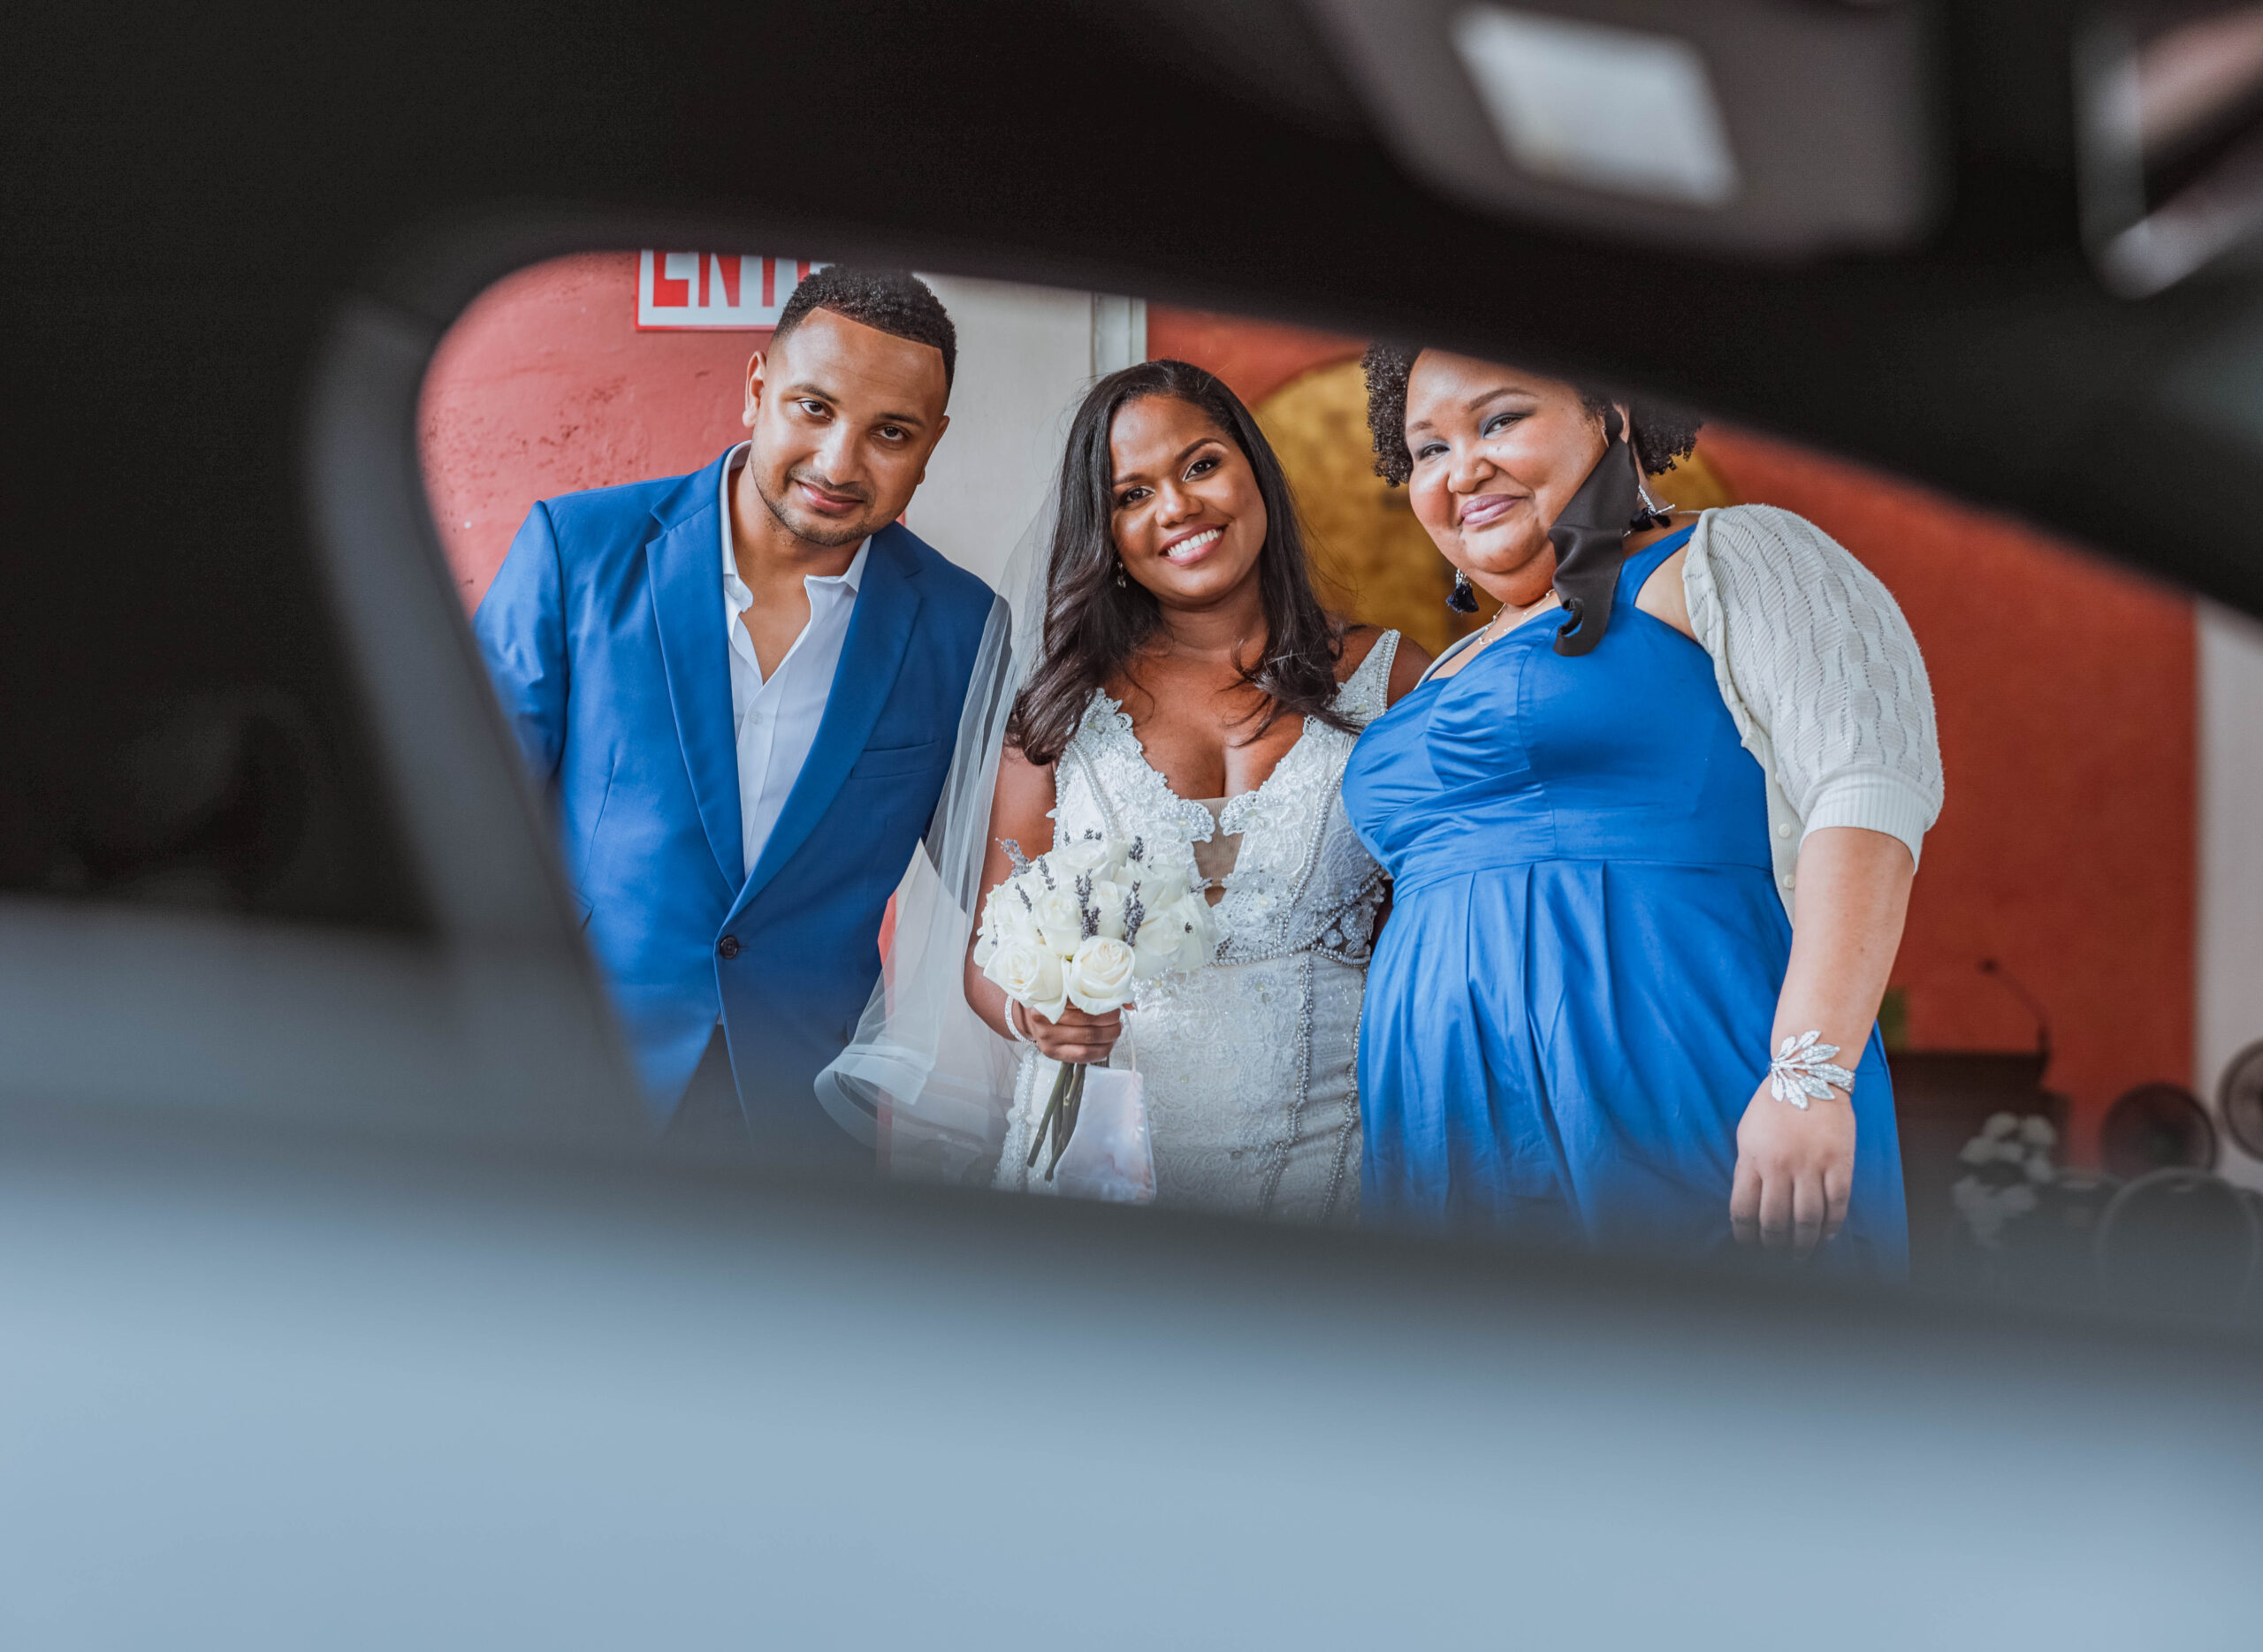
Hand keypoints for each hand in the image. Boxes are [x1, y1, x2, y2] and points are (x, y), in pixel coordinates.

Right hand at [1017, 1000, 1126, 1065]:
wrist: (1031, 1019)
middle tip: (1117, 1016)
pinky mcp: (1053, 1054)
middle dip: (1111, 1019)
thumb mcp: (1068, 989)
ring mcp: (1048, 1038)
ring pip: (1089, 1039)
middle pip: (1088, 1020)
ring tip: (1116, 1029)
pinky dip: (1102, 1050)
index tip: (1114, 1002)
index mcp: (1049, 997)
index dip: (1104, 1002)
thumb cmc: (1055, 1001)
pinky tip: (1108, 1043)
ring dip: (1110, 1035)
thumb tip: (1129, 1003)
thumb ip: (1094, 991)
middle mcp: (1045, 1019)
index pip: (1082, 999)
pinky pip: (1084, 1055)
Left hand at [1730, 1079, 1854, 1256]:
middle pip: (1775, 1222)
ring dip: (1804, 1244)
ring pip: (1807, 1220)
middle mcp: (1780, 1166)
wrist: (1809, 1075)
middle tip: (1777, 1259)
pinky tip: (1827, 1237)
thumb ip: (1749, 1169)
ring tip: (1802, 1255)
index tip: (1749, 1248)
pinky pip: (1837, 1205)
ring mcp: (1811, 1166)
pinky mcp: (1839, 1163)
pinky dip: (1832, 1227)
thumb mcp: (1747, 1135)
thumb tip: (1750, 1208)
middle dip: (1774, 1247)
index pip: (1743, 1211)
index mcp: (1752, 1160)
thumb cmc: (1774, 1106)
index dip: (1745, 1236)